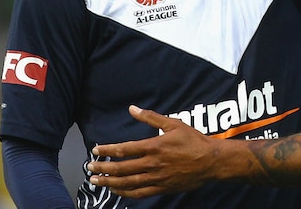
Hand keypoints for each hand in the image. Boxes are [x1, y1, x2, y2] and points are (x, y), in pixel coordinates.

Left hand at [87, 106, 217, 197]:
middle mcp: (152, 164)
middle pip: (121, 168)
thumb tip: (132, 108)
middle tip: (90, 169)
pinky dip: (125, 193)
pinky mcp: (162, 188)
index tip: (96, 151)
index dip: (107, 150)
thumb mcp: (173, 124)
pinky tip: (117, 191)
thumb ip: (150, 117)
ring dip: (110, 182)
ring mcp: (157, 178)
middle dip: (103, 169)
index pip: (124, 149)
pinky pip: (139, 193)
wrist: (210, 161)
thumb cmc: (193, 141)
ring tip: (97, 181)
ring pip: (127, 183)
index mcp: (154, 146)